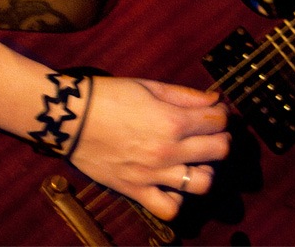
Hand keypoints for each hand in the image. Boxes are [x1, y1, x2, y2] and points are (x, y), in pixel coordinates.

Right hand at [70, 76, 229, 220]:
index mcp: (172, 120)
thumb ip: (186, 95)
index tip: (215, 112)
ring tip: (196, 160)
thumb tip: (214, 99)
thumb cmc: (111, 96)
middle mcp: (168, 150)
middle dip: (221, 139)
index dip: (221, 114)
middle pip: (218, 151)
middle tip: (212, 133)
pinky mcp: (136, 190)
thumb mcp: (151, 86)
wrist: (73, 118)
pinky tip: (174, 183)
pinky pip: (169, 208)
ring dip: (206, 170)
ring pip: (202, 183)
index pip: (217, 122)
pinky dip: (177, 198)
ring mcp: (153, 174)